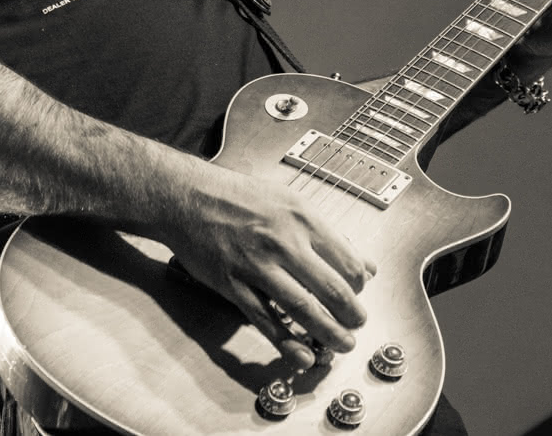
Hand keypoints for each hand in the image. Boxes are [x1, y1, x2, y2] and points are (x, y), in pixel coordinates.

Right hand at [158, 163, 374, 368]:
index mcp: (302, 218)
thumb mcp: (289, 202)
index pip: (347, 262)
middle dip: (352, 316)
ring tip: (342, 344)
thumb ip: (328, 234)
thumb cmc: (236, 197)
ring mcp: (257, 265)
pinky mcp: (234, 285)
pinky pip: (266, 320)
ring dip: (329, 334)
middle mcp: (283, 241)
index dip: (359, 286)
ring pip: (304, 309)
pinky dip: (287, 343)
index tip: (357, 294)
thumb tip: (365, 263)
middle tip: (356, 325)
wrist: (186, 197)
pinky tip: (302, 355)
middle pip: (332, 289)